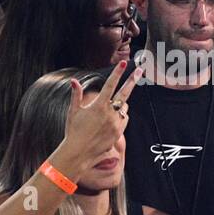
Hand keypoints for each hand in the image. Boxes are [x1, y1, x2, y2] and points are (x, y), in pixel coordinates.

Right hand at [58, 61, 138, 177]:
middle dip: (132, 80)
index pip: (110, 85)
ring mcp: (116, 123)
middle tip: (140, 70)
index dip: (117, 72)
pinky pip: (124, 119)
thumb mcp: (73, 111)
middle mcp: (109, 113)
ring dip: (120, 105)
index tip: (123, 62)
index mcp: (98, 105)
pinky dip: (120, 116)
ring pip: (124, 108)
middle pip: (125, 93)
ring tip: (105, 112)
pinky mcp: (119, 132)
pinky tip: (109, 121)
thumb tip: (73, 81)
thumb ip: (76, 95)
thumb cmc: (73, 130)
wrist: (79, 151)